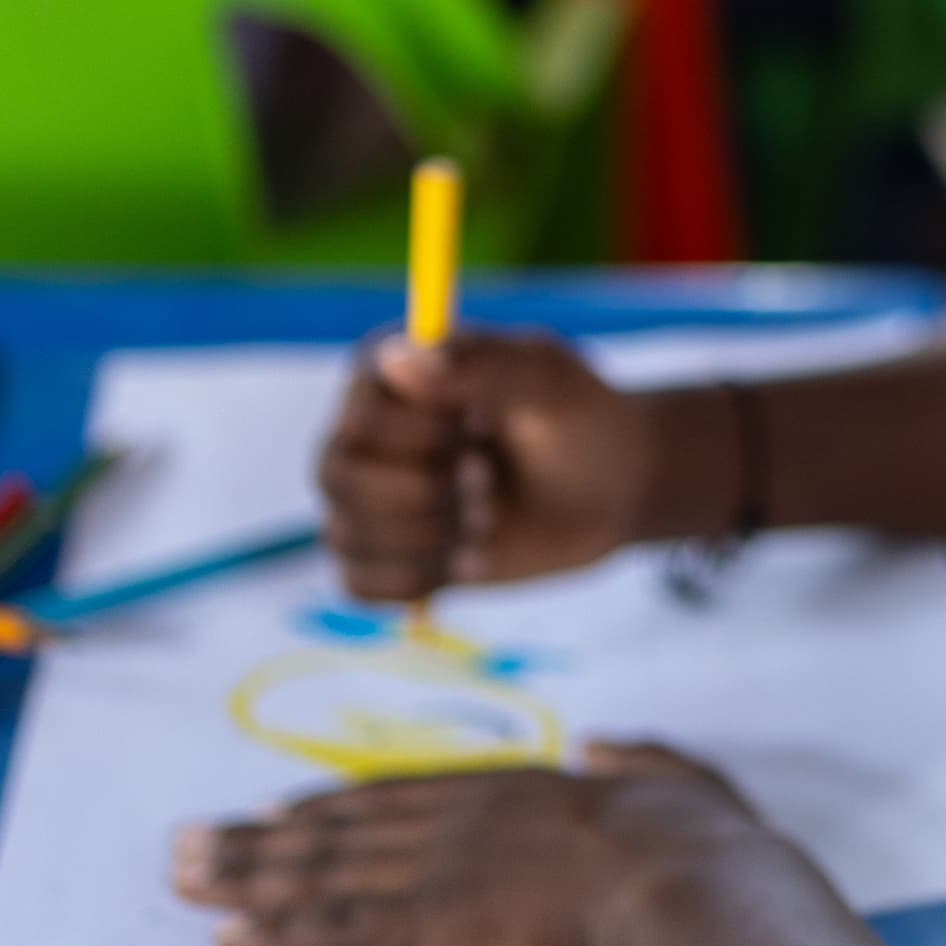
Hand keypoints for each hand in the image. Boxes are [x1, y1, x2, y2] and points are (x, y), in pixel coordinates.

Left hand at [172, 744, 761, 945]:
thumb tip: (611, 746)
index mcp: (520, 789)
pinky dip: (276, 933)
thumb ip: (643, 762)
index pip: (405, 795)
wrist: (695, 889)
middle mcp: (463, 818)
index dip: (335, 805)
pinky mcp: (434, 923)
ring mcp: (443, 868)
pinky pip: (336, 929)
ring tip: (179, 882)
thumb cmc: (705, 848)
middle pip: (341, 828)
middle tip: (189, 843)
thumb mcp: (682, 782)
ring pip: (320, 872)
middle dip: (258, 839)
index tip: (278, 811)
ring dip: (243, 877)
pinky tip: (228, 939)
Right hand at [318, 330, 681, 599]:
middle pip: (335, 478)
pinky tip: (464, 559)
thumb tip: (400, 361)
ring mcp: (370, 494)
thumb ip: (480, 361)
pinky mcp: (385, 551)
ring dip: (426, 540)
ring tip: (485, 520)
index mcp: (390, 371)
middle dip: (422, 496)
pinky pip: (355, 584)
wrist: (610, 491)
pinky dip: (413, 582)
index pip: (356, 419)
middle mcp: (364, 430)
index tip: (477, 435)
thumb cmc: (576, 419)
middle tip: (486, 483)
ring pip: (341, 535)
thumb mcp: (544, 376)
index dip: (415, 443)